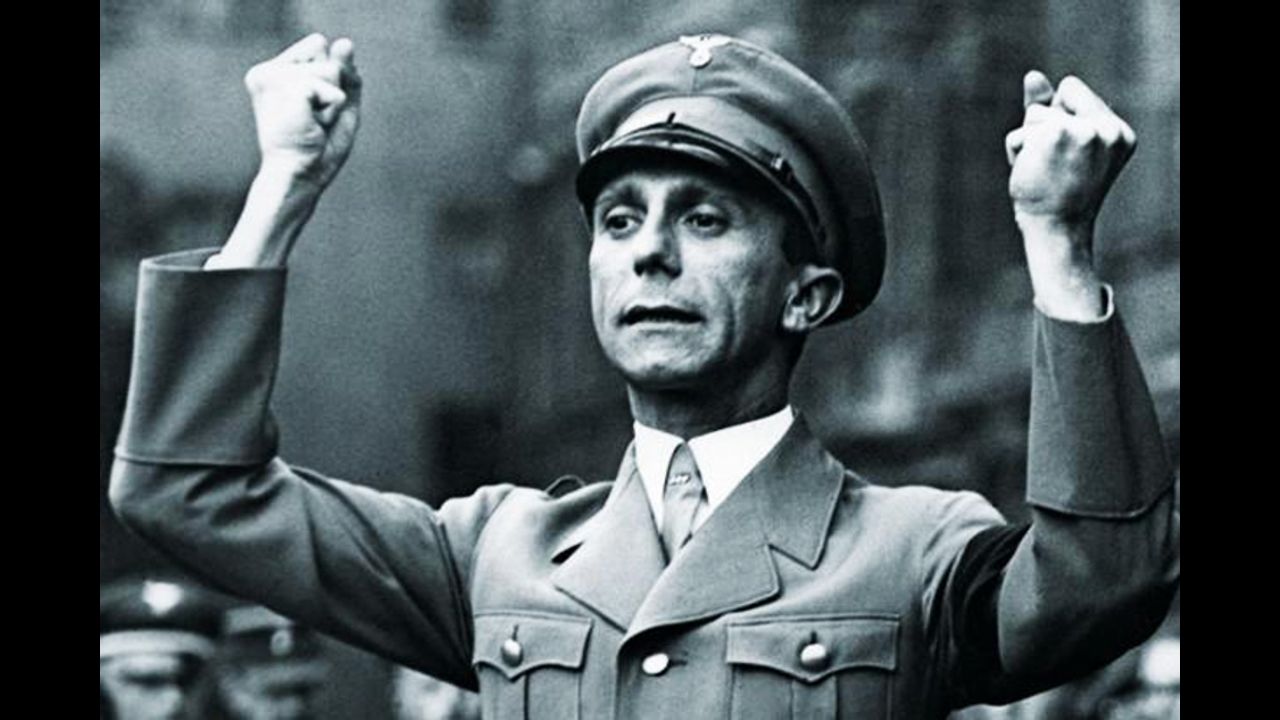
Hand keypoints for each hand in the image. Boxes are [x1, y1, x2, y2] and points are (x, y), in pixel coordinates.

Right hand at [207, 34, 361, 268]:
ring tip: (311, 125)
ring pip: (331, 69)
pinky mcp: (285, 88)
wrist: (299, 178)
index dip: (330, 79)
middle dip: (333, 89)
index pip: (317, 44)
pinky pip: (334, 89)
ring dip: (332, 104)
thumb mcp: (340, 107)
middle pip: (324, 50)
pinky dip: (333, 111)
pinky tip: (312, 126)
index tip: (311, 110)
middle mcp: (266, 71)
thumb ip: (346, 73)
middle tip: (312, 120)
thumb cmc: (317, 152)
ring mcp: (272, 77)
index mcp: (272, 72)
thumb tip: (344, 42)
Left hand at [1004, 72, 1133, 319]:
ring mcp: (1085, 131)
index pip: (1072, 89)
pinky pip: (1020, 134)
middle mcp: (1109, 129)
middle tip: (1054, 168)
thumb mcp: (1058, 146)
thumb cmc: (1056, 193)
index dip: (1059, 118)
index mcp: (1120, 132)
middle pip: (1056, 98)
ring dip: (1029, 144)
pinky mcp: (1057, 135)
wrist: (1055, 231)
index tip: (1067, 157)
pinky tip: (1033, 176)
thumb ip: (1046, 108)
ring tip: (1044, 173)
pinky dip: (1016, 154)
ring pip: (1035, 117)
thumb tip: (1031, 74)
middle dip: (1043, 127)